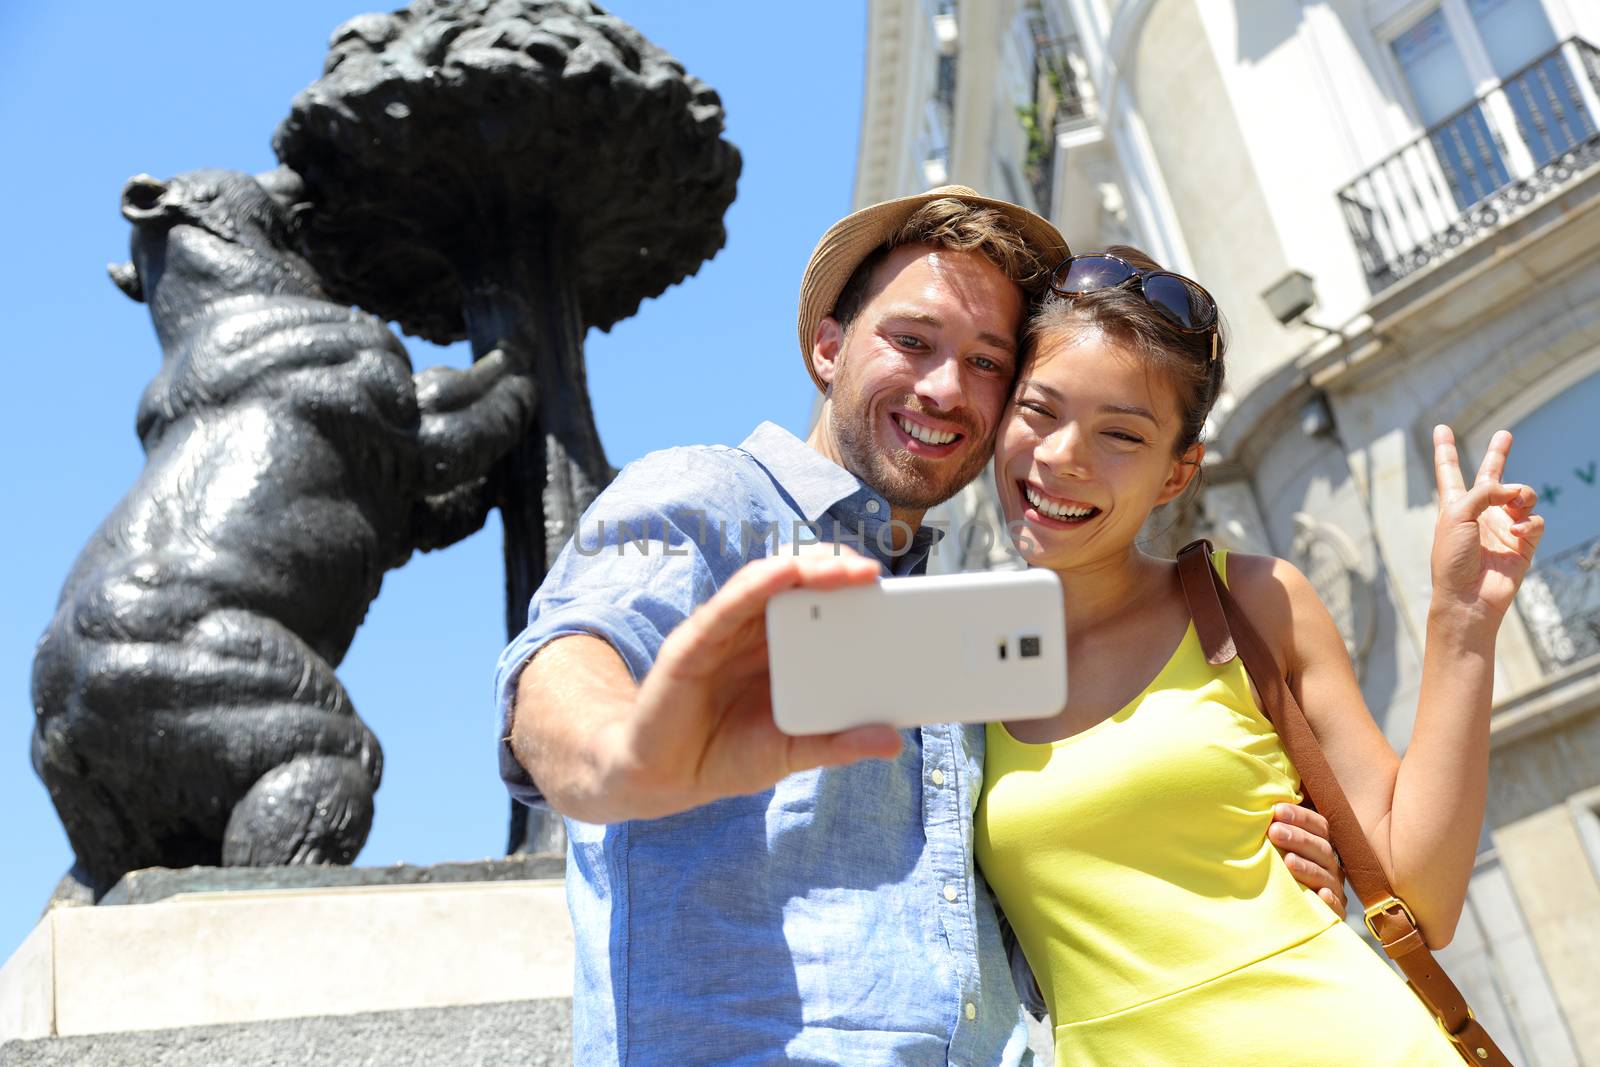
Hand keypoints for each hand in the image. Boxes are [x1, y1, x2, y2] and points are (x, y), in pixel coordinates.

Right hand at [613, 548, 901, 818]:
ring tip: (839, 566)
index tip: (887, 587)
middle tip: (871, 572)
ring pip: (764, 584)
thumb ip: (837, 745)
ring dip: (803, 569)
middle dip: (834, 571)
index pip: (818, 606)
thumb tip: (893, 740)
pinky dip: (756, 585)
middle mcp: (752, 633)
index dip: (850, 590)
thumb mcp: (791, 753)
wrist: (663, 778)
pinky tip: (783, 573)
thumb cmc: (728, 756)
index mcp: (780, 653)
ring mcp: (722, 633)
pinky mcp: (693, 643)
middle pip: (796, 586)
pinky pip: (727, 606)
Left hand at [1269, 803, 1346, 916]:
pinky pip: (1336, 907)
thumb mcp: (1279, 847)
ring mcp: (1333, 888)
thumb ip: (1277, 828)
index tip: (1277, 810)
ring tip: (1288, 861)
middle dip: (1298, 838)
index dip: (1300, 816)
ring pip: (1325, 874)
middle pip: (1320, 848)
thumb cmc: (1279, 868)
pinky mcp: (1334, 912)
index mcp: (1320, 845)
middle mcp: (1329, 864)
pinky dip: (1330, 901)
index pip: (1318, 826)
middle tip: (1275, 832)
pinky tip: (1321, 895)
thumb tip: (1262, 805)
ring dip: (1308, 867)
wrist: (1286, 912)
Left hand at [1430, 426, 1543, 625]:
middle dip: (1498, 454)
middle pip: (1490, 476)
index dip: (1446, 450)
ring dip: (1522, 494)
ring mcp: (1502, 526)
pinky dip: (1529, 521)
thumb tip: (1515, 490)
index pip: (1450, 471)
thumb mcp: (1456, 515)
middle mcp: (1479, 512)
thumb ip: (1483, 492)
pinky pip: (1535, 520)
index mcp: (1455, 505)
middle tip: (1504, 435)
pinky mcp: (1523, 542)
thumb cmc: (1453, 558)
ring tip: (1515, 505)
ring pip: (1523, 494)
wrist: (1469, 596)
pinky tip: (1516, 531)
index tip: (1440, 429)